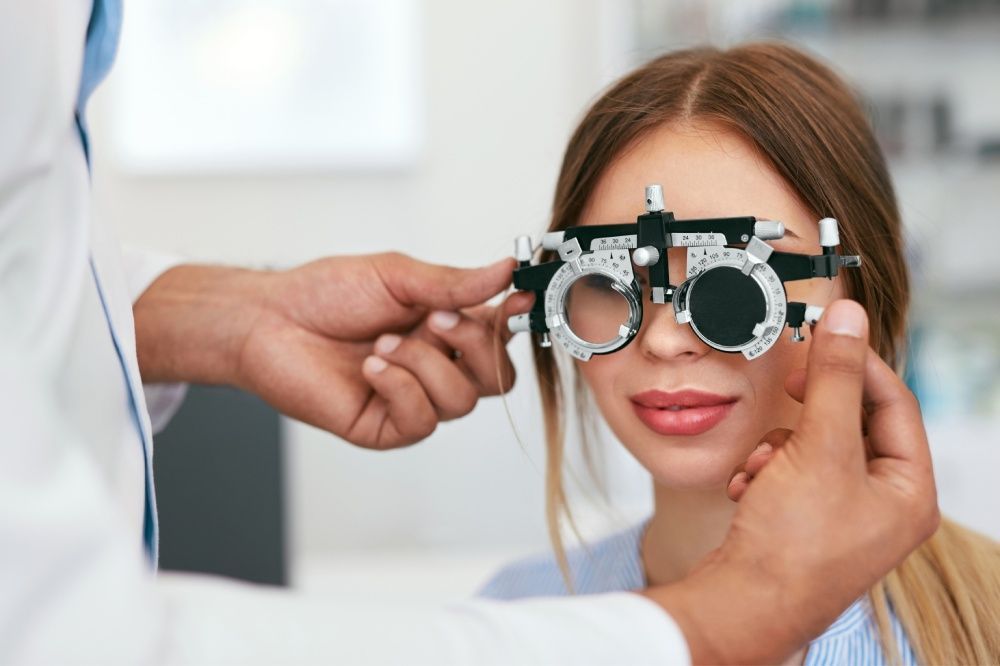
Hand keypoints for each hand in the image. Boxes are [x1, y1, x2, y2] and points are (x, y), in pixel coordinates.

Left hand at [134, 254, 532, 448]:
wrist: (270, 321)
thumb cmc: (326, 294)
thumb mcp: (397, 276)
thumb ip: (453, 282)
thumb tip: (506, 270)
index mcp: (446, 328)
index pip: (502, 337)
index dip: (516, 322)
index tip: (519, 299)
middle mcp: (436, 367)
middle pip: (496, 378)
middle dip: (474, 346)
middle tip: (436, 319)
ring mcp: (413, 400)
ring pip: (461, 401)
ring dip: (425, 365)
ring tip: (382, 343)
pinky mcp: (385, 428)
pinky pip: (421, 421)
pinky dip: (401, 388)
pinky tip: (371, 369)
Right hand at [643, 300, 938, 664]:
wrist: (742, 603)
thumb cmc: (793, 545)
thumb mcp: (821, 445)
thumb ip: (835, 378)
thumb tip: (848, 319)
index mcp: (909, 491)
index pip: (896, 404)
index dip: (859, 366)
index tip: (824, 342)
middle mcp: (882, 506)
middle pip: (851, 424)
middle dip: (808, 412)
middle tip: (789, 386)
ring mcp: (842, 517)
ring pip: (814, 447)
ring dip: (778, 446)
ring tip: (761, 467)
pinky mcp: (805, 523)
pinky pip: (790, 473)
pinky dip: (765, 471)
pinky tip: (748, 487)